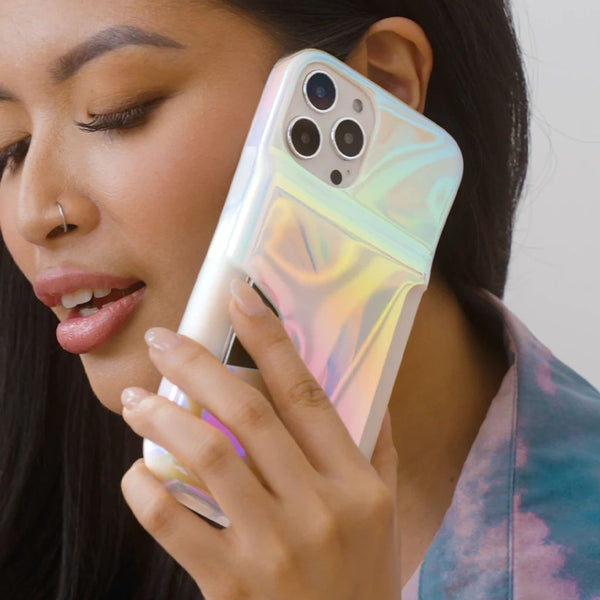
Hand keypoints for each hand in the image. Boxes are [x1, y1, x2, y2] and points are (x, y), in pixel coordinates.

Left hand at [120, 278, 400, 598]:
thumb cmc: (364, 578)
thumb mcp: (386, 512)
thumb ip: (378, 448)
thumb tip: (368, 392)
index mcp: (356, 482)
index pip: (306, 392)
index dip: (269, 338)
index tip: (240, 297)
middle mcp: (318, 507)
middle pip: (248, 413)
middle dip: (198, 364)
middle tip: (163, 341)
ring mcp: (273, 546)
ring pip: (207, 457)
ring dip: (163, 417)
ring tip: (137, 398)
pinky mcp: (231, 584)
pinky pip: (173, 523)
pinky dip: (146, 489)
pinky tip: (136, 471)